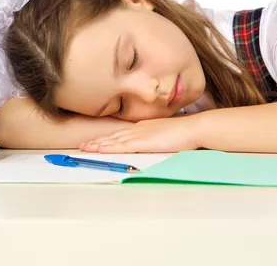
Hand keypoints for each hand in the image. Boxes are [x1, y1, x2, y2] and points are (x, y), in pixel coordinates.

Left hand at [79, 116, 199, 152]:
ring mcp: (140, 135)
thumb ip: (157, 139)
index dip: (108, 138)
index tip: (97, 142)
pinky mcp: (143, 142)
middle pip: (114, 136)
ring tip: (85, 148)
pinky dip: (109, 147)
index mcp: (144, 127)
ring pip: (114, 140)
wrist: (193, 128)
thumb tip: (153, 144)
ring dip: (99, 145)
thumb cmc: (184, 133)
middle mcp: (138, 129)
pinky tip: (100, 149)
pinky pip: (122, 145)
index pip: (121, 134)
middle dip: (97, 141)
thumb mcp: (166, 135)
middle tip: (83, 145)